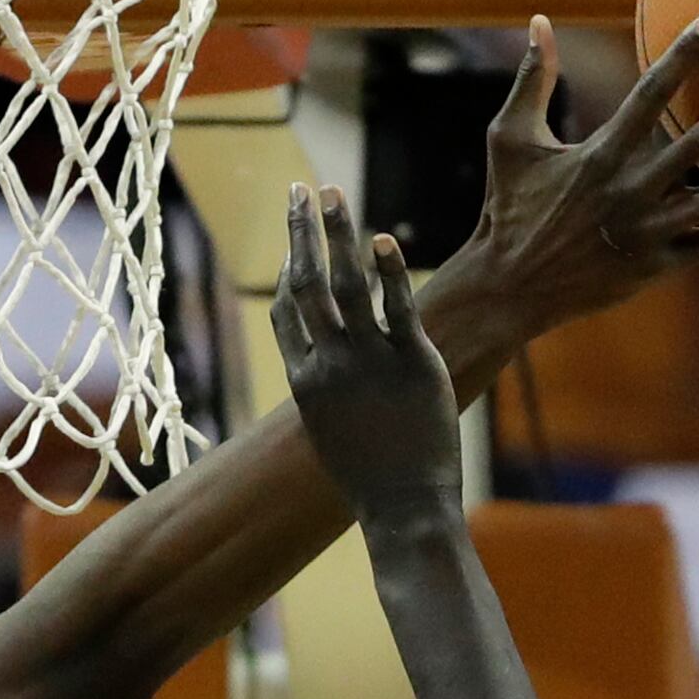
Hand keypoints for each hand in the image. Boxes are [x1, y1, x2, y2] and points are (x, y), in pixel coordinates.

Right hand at [270, 185, 459, 508]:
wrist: (403, 507)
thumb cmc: (371, 476)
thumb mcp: (333, 430)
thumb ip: (328, 391)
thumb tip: (327, 369)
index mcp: (304, 381)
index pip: (286, 312)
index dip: (287, 268)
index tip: (293, 238)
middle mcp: (328, 365)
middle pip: (305, 284)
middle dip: (300, 232)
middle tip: (299, 191)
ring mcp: (368, 361)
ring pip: (343, 284)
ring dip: (334, 232)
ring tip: (330, 192)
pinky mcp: (411, 361)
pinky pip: (396, 306)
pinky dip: (387, 270)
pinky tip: (381, 240)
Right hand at [433, 15, 698, 346]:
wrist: (509, 289)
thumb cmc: (508, 209)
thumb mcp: (510, 141)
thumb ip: (532, 80)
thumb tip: (537, 23)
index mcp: (600, 156)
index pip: (649, 96)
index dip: (682, 56)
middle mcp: (630, 192)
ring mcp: (649, 233)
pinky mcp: (659, 268)